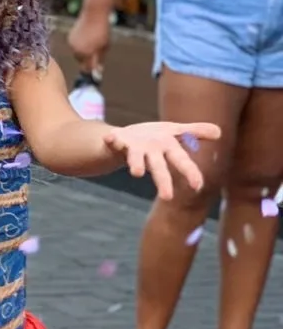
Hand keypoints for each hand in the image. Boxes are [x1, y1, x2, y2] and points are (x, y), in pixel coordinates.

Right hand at [67, 7, 110, 73]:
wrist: (93, 14)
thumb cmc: (102, 30)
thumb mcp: (105, 46)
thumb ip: (100, 59)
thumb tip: (98, 70)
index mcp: (86, 54)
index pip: (87, 69)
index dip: (92, 71)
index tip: (96, 71)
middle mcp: (77, 51)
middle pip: (81, 62)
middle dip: (87, 61)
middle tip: (96, 54)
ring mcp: (72, 44)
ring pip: (77, 54)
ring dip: (83, 53)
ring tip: (91, 44)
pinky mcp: (69, 38)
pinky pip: (74, 46)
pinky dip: (79, 46)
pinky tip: (86, 38)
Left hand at [104, 122, 220, 199]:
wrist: (123, 139)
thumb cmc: (153, 138)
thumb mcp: (175, 131)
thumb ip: (195, 132)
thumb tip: (219, 132)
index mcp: (167, 150)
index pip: (182, 162)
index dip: (190, 173)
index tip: (198, 186)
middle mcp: (150, 153)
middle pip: (158, 168)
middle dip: (163, 181)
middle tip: (167, 198)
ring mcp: (132, 149)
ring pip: (134, 158)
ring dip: (136, 164)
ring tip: (137, 173)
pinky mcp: (116, 143)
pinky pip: (112, 142)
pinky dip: (110, 141)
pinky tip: (108, 138)